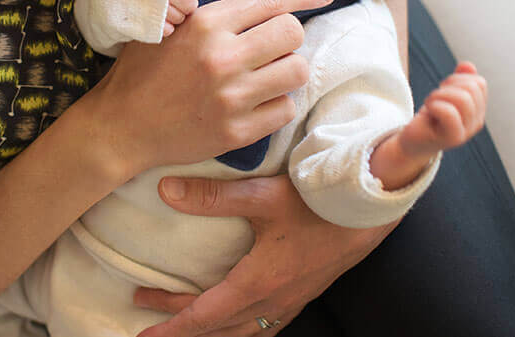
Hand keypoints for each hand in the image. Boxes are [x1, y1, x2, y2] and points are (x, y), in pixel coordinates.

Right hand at [81, 0, 333, 176]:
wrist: (120, 127)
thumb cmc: (141, 68)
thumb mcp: (158, 16)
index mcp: (205, 23)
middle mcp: (221, 58)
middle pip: (293, 32)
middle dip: (288, 35)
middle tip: (269, 44)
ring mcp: (231, 97)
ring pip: (297, 71)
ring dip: (286, 69)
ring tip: (264, 72)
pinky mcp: (237, 132)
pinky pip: (285, 110)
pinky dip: (276, 104)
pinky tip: (254, 101)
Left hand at [132, 174, 394, 335]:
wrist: (371, 210)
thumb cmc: (319, 203)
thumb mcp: (262, 196)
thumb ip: (212, 196)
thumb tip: (166, 192)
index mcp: (258, 283)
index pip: (204, 316)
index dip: (172, 327)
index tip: (144, 336)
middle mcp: (273, 301)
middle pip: (218, 327)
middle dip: (181, 328)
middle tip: (147, 324)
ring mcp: (291, 301)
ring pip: (242, 331)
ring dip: (210, 331)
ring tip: (184, 327)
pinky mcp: (303, 294)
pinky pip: (265, 327)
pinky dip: (240, 330)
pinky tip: (237, 323)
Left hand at [398, 61, 486, 156]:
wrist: (413, 140)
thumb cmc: (429, 117)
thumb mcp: (445, 94)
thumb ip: (458, 79)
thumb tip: (468, 65)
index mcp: (478, 110)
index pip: (479, 83)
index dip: (458, 79)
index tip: (443, 89)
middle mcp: (477, 121)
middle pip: (472, 88)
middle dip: (448, 85)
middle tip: (435, 98)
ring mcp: (466, 131)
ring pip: (463, 98)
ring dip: (439, 95)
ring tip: (431, 104)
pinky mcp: (453, 138)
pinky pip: (449, 112)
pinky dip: (434, 105)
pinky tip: (429, 111)